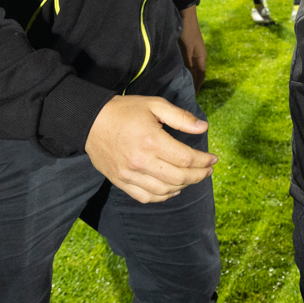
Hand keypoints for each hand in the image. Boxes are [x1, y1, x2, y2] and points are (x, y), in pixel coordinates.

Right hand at [85, 96, 215, 203]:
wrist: (90, 122)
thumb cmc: (125, 111)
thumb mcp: (155, 105)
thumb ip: (181, 117)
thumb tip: (203, 128)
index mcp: (151, 141)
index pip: (186, 159)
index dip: (204, 161)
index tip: (213, 158)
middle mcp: (140, 162)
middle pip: (179, 178)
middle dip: (199, 175)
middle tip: (208, 169)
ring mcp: (129, 175)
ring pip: (165, 190)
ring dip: (184, 186)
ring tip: (193, 177)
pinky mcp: (120, 182)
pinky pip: (146, 197)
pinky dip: (163, 196)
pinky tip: (173, 189)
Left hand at [177, 5, 206, 91]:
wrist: (184, 14)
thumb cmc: (186, 33)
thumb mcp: (186, 51)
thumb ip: (187, 65)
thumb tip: (186, 81)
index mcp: (201, 58)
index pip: (200, 77)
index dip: (196, 87)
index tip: (190, 98)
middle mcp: (197, 56)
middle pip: (196, 74)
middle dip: (191, 84)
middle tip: (182, 95)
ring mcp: (191, 51)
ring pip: (189, 68)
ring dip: (185, 77)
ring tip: (177, 86)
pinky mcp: (184, 47)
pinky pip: (184, 62)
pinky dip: (181, 69)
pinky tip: (173, 72)